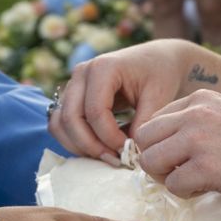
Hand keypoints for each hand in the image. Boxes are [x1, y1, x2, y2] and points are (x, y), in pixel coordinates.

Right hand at [48, 40, 192, 163]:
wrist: (157, 60)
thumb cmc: (160, 74)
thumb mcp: (158, 96)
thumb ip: (144, 123)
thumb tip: (129, 152)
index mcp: (103, 67)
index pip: (95, 111)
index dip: (109, 137)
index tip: (128, 151)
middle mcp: (81, 74)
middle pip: (71, 119)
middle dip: (91, 146)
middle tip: (115, 160)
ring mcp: (73, 85)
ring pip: (60, 124)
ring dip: (79, 146)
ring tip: (106, 156)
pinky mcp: (71, 98)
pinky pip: (61, 125)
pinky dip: (74, 141)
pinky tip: (97, 149)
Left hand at [135, 90, 220, 199]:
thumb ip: (196, 122)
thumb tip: (166, 146)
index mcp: (199, 99)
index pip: (153, 120)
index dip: (158, 143)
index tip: (175, 155)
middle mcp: (194, 115)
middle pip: (143, 139)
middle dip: (153, 159)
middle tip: (174, 171)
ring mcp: (197, 141)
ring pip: (150, 162)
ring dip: (165, 177)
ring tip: (189, 180)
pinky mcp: (204, 169)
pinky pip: (172, 186)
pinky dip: (184, 193)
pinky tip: (204, 188)